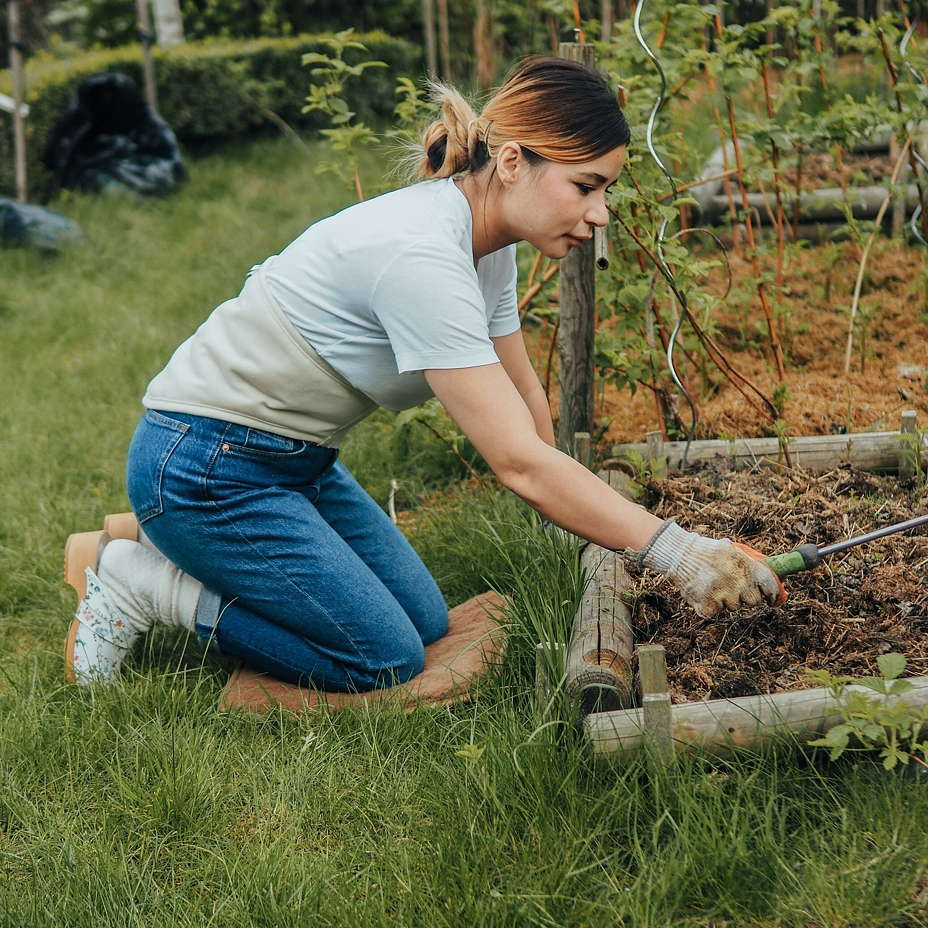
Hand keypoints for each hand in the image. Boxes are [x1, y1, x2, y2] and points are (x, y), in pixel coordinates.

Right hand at [636, 520, 786, 617]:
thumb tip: (768, 577)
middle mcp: (740, 584)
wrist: (678, 553)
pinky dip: (708, 606)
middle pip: (753, 602)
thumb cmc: (705, 551)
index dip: (774, 595)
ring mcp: (725, 597)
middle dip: (744, 597)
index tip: (772, 599)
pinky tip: (701, 592)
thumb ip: (748, 564)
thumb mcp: (730, 550)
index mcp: (748, 568)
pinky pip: (715, 613)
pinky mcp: (710, 607)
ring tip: (710, 585)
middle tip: (731, 588)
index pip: (771, 587)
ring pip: (732, 607)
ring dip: (724, 600)